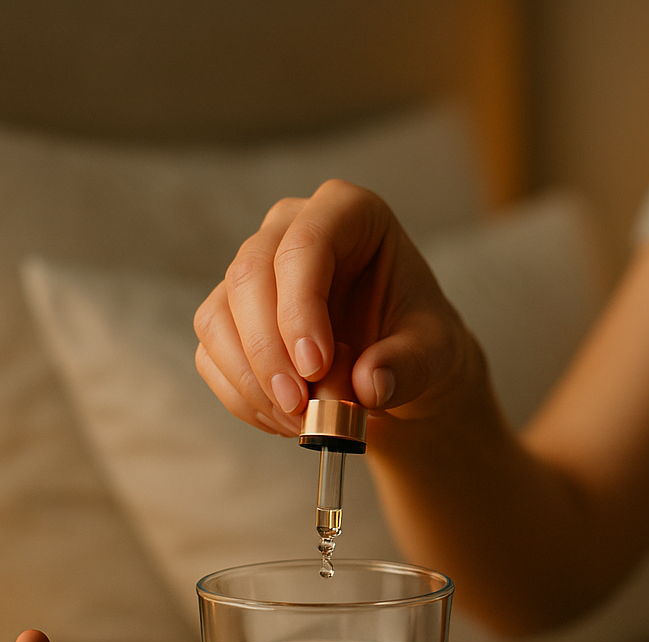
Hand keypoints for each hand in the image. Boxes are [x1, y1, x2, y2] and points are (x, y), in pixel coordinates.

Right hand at [192, 179, 480, 438]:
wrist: (398, 366)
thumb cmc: (418, 341)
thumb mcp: (436, 352)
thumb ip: (410, 365)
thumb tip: (369, 385)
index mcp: (349, 213)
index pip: (306, 242)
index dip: (300, 306)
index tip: (316, 367)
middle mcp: (290, 228)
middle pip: (250, 275)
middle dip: (268, 350)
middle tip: (300, 407)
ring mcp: (254, 270)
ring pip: (219, 316)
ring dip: (252, 380)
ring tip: (300, 421)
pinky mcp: (230, 315)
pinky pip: (213, 353)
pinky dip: (243, 396)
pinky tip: (283, 420)